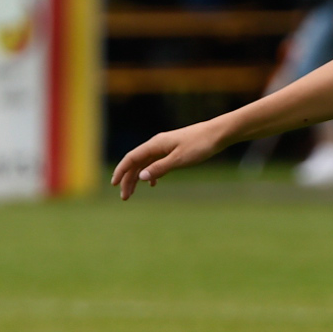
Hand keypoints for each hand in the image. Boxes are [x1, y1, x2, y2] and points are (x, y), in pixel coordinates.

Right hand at [112, 120, 228, 197]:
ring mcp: (165, 147)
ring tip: (133, 193)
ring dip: (137, 178)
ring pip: (145, 163)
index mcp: (155, 145)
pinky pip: (155, 162)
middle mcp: (157, 145)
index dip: (121, 171)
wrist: (218, 134)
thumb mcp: (179, 159)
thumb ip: (159, 168)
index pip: (131, 158)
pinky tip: (153, 183)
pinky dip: (151, 173)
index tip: (114, 185)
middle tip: (125, 197)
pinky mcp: (173, 150)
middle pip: (136, 162)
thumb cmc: (200, 145)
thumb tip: (140, 177)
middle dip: (128, 179)